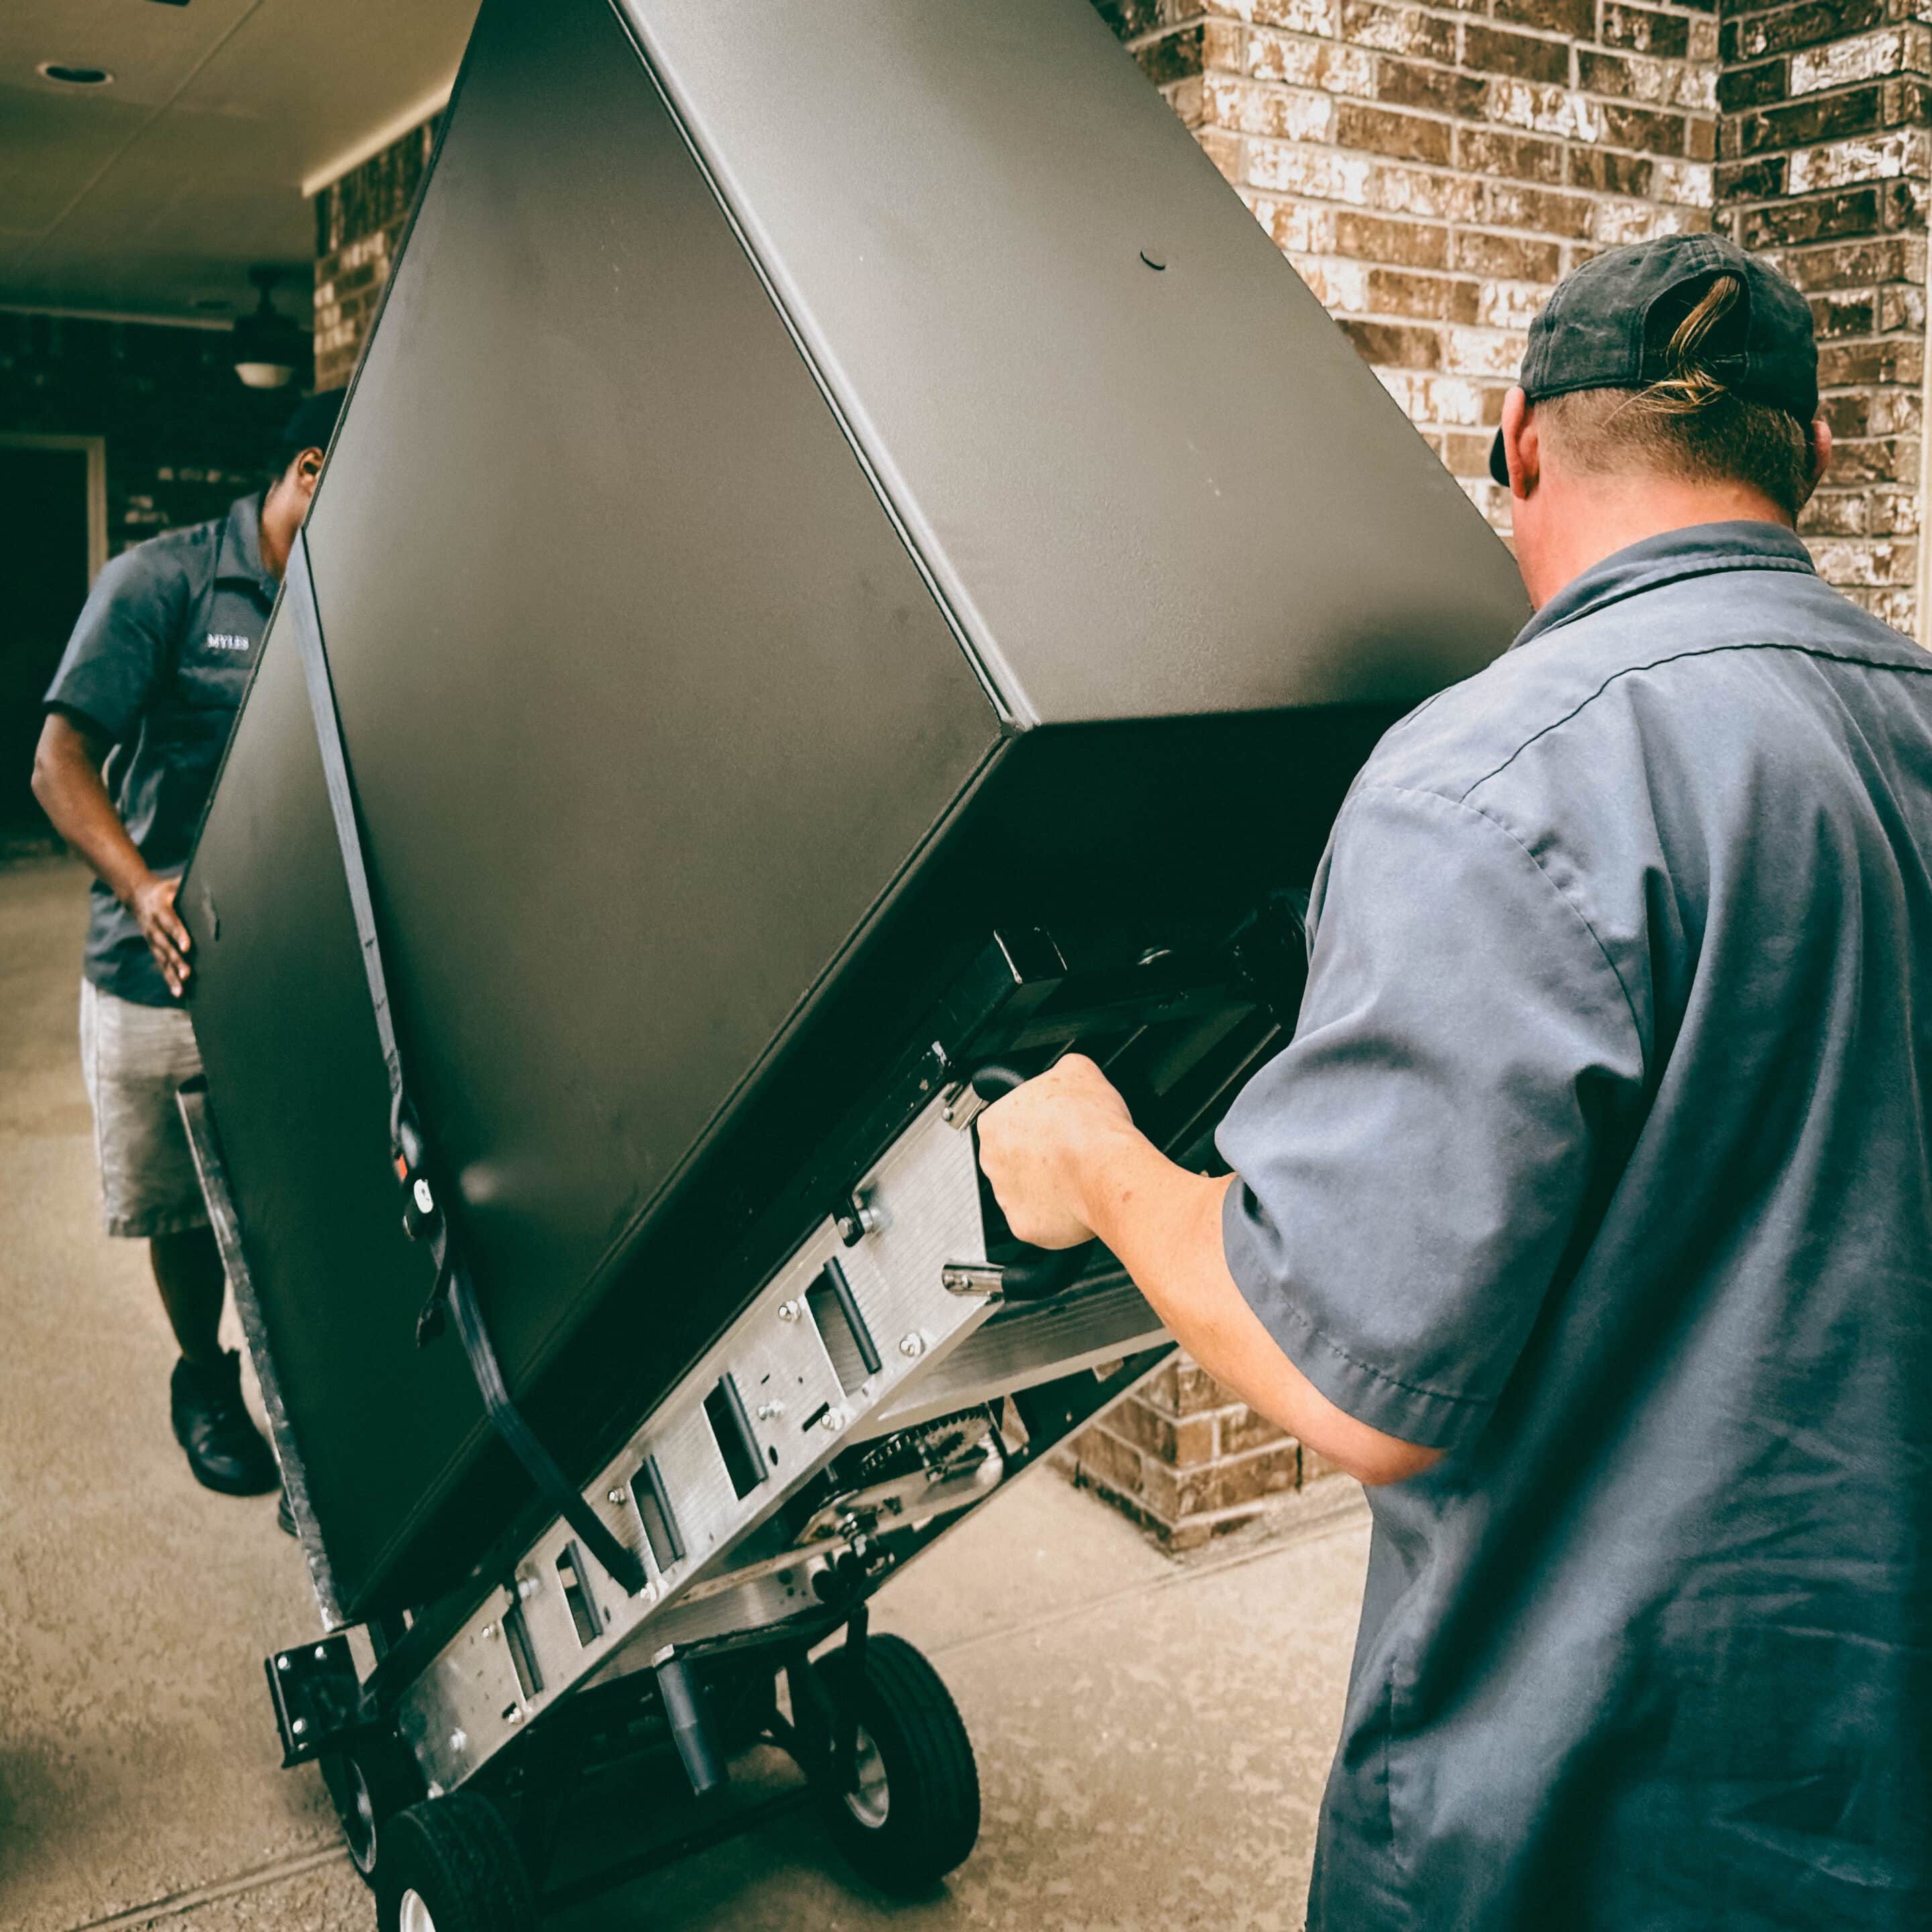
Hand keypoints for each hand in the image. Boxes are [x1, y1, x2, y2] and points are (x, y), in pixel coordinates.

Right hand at [129, 872, 190, 994]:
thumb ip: (189, 885)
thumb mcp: (174, 883)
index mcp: (161, 908)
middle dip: (176, 960)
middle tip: (188, 972)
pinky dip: (169, 978)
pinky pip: (161, 965)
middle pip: (165, 945)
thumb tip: (214, 880)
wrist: (136, 895)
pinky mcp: (154, 948)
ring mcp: (152, 939)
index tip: (187, 946)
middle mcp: (154, 926)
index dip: (178, 934)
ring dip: (173, 973)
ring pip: (162, 958)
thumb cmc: (164, 889)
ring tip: (183, 988)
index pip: (171, 922)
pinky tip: (179, 991)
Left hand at [975, 1054, 1136, 1249]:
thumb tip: (1067, 1073)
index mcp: (994, 1122)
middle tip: (1068, 1150)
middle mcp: (991, 1161)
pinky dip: (1056, 1214)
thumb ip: (1061, 1072)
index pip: (1007, 1120)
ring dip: (1046, 1185)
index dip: (1035, 1121)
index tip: (1053, 1124)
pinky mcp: (1024, 1226)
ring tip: (1076, 1174)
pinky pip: (1039, 1220)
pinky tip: (1076, 1198)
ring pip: (1024, 1190)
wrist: (1106, 1169)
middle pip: (1012, 1158)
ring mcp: (1006, 1197)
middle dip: (1037, 1156)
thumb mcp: (1079, 1070)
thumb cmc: (1090, 1124)